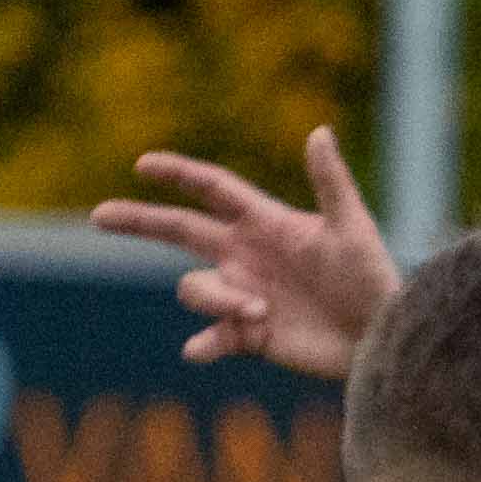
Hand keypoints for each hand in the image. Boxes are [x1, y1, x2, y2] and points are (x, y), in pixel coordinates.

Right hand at [96, 131, 404, 377]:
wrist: (382, 338)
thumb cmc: (373, 278)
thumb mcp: (352, 228)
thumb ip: (331, 182)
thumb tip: (319, 131)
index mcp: (265, 223)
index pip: (210, 190)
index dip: (178, 174)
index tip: (142, 163)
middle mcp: (246, 255)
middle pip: (179, 230)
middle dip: (139, 220)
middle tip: (99, 215)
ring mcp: (243, 295)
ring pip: (196, 289)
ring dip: (217, 299)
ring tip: (261, 313)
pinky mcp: (248, 336)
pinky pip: (211, 338)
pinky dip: (203, 343)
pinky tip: (200, 350)